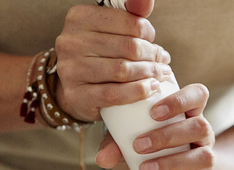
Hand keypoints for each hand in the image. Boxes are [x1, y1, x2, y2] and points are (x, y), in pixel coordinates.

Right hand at [53, 5, 171, 121]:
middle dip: (152, 56)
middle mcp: (71, 42)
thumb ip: (129, 14)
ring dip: (148, 73)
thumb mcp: (109, 29)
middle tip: (162, 62)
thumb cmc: (97, 54)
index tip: (152, 42)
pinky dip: (137, 91)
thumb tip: (147, 2)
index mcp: (80, 18)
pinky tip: (149, 88)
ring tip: (158, 75)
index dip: (148, 33)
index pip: (129, 22)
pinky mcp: (76, 95)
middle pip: (128, 47)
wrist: (74, 88)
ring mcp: (71, 70)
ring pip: (122, 70)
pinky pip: (114, 94)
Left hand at [96, 83, 216, 169]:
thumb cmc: (140, 155)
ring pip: (205, 156)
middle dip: (167, 136)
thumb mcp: (124, 146)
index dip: (180, 100)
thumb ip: (114, 146)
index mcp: (185, 115)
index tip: (153, 112)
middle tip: (138, 146)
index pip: (197, 95)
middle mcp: (201, 136)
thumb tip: (102, 158)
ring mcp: (206, 161)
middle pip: (200, 126)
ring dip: (173, 163)